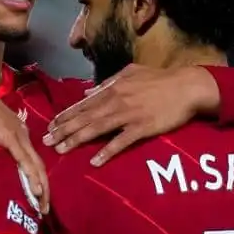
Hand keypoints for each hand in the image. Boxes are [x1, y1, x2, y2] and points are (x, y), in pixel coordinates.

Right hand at [0, 70, 49, 212]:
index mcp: (19, 131)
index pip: (34, 159)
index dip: (39, 179)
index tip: (39, 197)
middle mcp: (23, 133)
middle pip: (40, 165)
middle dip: (45, 188)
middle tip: (45, 209)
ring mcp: (18, 135)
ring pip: (36, 165)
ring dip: (41, 187)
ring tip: (43, 205)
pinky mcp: (9, 137)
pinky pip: (23, 160)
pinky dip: (31, 176)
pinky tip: (36, 190)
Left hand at [43, 64, 219, 166]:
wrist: (187, 86)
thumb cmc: (160, 79)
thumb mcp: (131, 72)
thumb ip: (108, 82)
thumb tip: (87, 91)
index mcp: (113, 89)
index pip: (83, 104)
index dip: (66, 115)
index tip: (50, 125)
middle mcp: (116, 101)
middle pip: (84, 117)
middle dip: (63, 129)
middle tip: (46, 141)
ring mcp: (129, 115)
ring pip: (96, 129)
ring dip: (77, 140)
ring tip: (61, 150)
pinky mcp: (142, 128)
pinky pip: (121, 142)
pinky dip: (107, 151)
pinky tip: (94, 161)